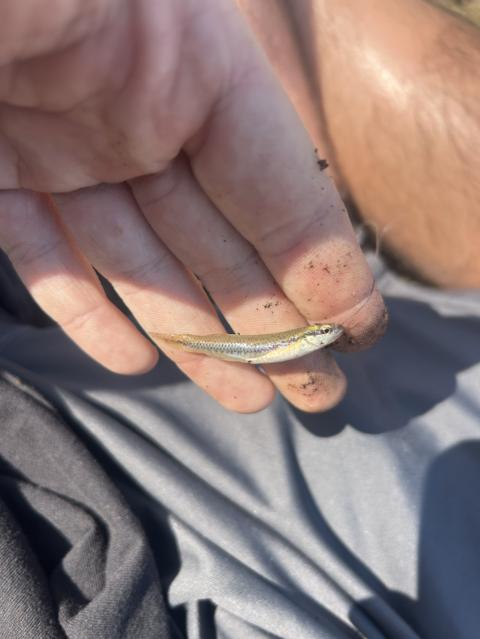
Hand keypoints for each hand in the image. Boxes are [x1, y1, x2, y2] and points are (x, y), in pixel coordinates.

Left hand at [0, 0, 385, 412]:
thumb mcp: (178, 49)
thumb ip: (250, 152)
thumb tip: (327, 252)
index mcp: (192, 66)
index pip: (277, 185)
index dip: (323, 262)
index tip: (356, 331)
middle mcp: (132, 112)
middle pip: (218, 240)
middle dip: (270, 323)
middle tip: (311, 389)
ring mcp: (59, 147)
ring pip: (140, 261)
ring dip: (192, 334)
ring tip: (244, 396)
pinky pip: (48, 253)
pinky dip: (87, 309)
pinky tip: (130, 359)